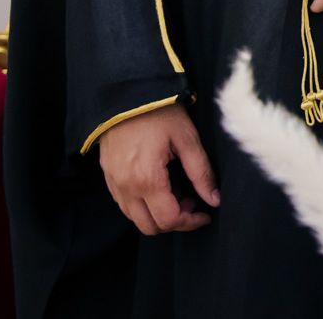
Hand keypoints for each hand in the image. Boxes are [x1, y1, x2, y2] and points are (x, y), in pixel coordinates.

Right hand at [99, 102, 218, 234]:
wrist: (127, 95)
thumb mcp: (187, 139)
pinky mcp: (108, 177)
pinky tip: (161, 185)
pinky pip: (125, 204)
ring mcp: (114, 184)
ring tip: (178, 191)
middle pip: (150, 226)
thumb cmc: (159, 113)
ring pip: (135, 218)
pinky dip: (144, 204)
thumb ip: (201, 172)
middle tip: (192, 202)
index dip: (190, 223)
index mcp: (147, 179)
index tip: (205, 214)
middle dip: (175, 221)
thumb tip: (214, 199)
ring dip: (158, 214)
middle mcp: (126, 187)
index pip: (168, 219)